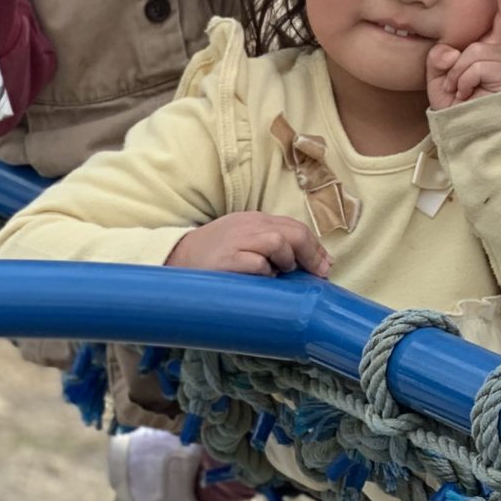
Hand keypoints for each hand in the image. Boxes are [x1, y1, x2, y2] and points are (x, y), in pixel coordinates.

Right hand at [165, 210, 332, 276]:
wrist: (175, 258)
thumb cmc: (215, 255)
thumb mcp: (244, 241)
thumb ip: (272, 247)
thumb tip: (309, 265)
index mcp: (256, 220)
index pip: (296, 227)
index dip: (315, 247)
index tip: (326, 266)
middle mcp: (249, 225)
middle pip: (293, 232)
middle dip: (311, 254)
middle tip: (319, 274)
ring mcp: (236, 241)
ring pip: (277, 242)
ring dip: (286, 260)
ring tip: (280, 273)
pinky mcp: (225, 260)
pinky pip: (255, 263)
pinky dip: (264, 272)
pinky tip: (261, 279)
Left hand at [428, 0, 500, 110]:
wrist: (471, 132)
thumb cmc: (458, 106)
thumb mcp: (439, 80)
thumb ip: (440, 59)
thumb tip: (452, 51)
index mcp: (486, 50)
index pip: (498, 19)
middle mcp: (499, 51)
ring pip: (471, 52)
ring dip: (457, 75)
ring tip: (461, 91)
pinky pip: (472, 66)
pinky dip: (463, 81)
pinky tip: (468, 94)